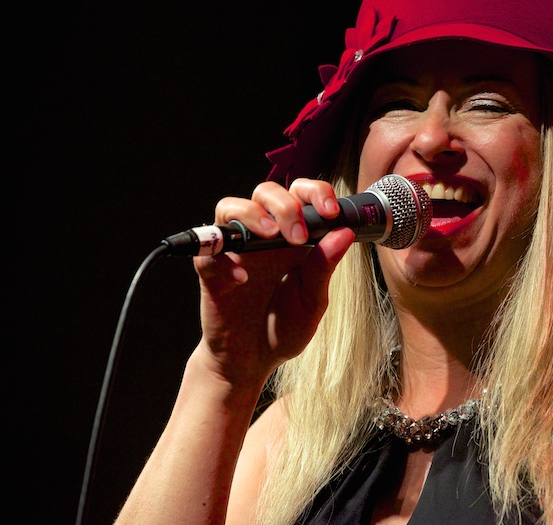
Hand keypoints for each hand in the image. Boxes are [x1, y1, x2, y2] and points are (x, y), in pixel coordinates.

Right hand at [192, 178, 355, 387]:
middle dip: (285, 205)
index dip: (316, 192)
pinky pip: (208, 252)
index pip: (302, 195)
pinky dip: (224, 261)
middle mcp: (263, 236)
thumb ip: (324, 268)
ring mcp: (235, 250)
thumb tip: (344, 234)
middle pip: (267, 191)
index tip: (329, 211)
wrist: (252, 360)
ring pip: (230, 207)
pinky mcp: (211, 271)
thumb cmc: (284, 327)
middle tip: (299, 235)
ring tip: (270, 236)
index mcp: (294, 237)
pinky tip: (242, 280)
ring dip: (252, 215)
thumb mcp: (312, 301)